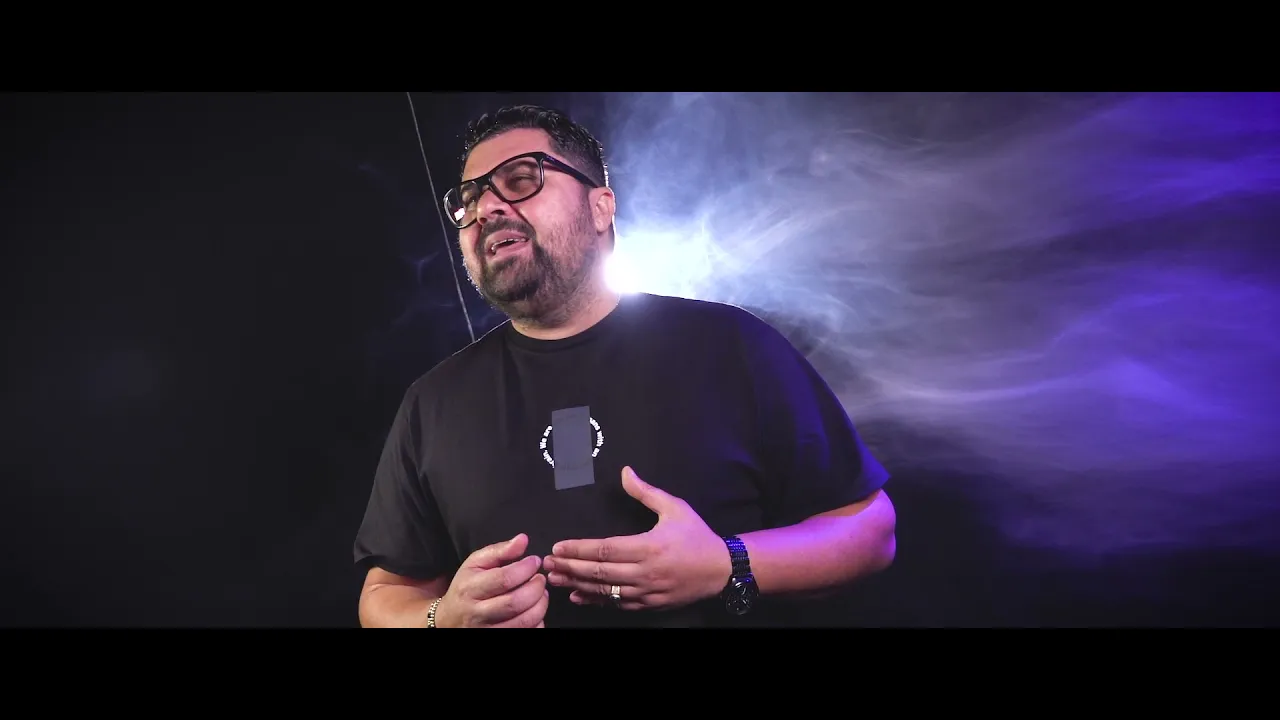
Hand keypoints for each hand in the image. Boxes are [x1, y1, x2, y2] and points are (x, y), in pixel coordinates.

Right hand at [435, 533, 548, 627]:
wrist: (449, 619)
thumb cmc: (466, 587)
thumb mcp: (475, 564)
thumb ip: (499, 550)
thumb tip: (523, 540)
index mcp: (470, 588)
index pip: (504, 579)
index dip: (525, 569)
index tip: (534, 561)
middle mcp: (477, 613)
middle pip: (515, 602)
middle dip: (536, 588)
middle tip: (540, 579)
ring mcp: (487, 631)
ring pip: (523, 621)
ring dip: (540, 605)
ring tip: (541, 594)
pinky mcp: (497, 639)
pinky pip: (526, 633)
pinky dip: (537, 622)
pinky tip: (533, 611)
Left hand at [544, 467, 729, 610]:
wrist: (721, 570)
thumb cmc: (696, 535)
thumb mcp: (675, 508)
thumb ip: (646, 492)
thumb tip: (624, 472)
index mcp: (649, 547)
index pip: (605, 549)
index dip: (579, 549)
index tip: (559, 546)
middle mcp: (645, 572)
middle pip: (598, 572)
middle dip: (569, 567)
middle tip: (547, 563)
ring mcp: (646, 592)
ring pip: (605, 591)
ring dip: (577, 585)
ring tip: (555, 579)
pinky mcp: (649, 604)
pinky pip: (617, 605)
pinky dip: (595, 601)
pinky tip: (578, 596)